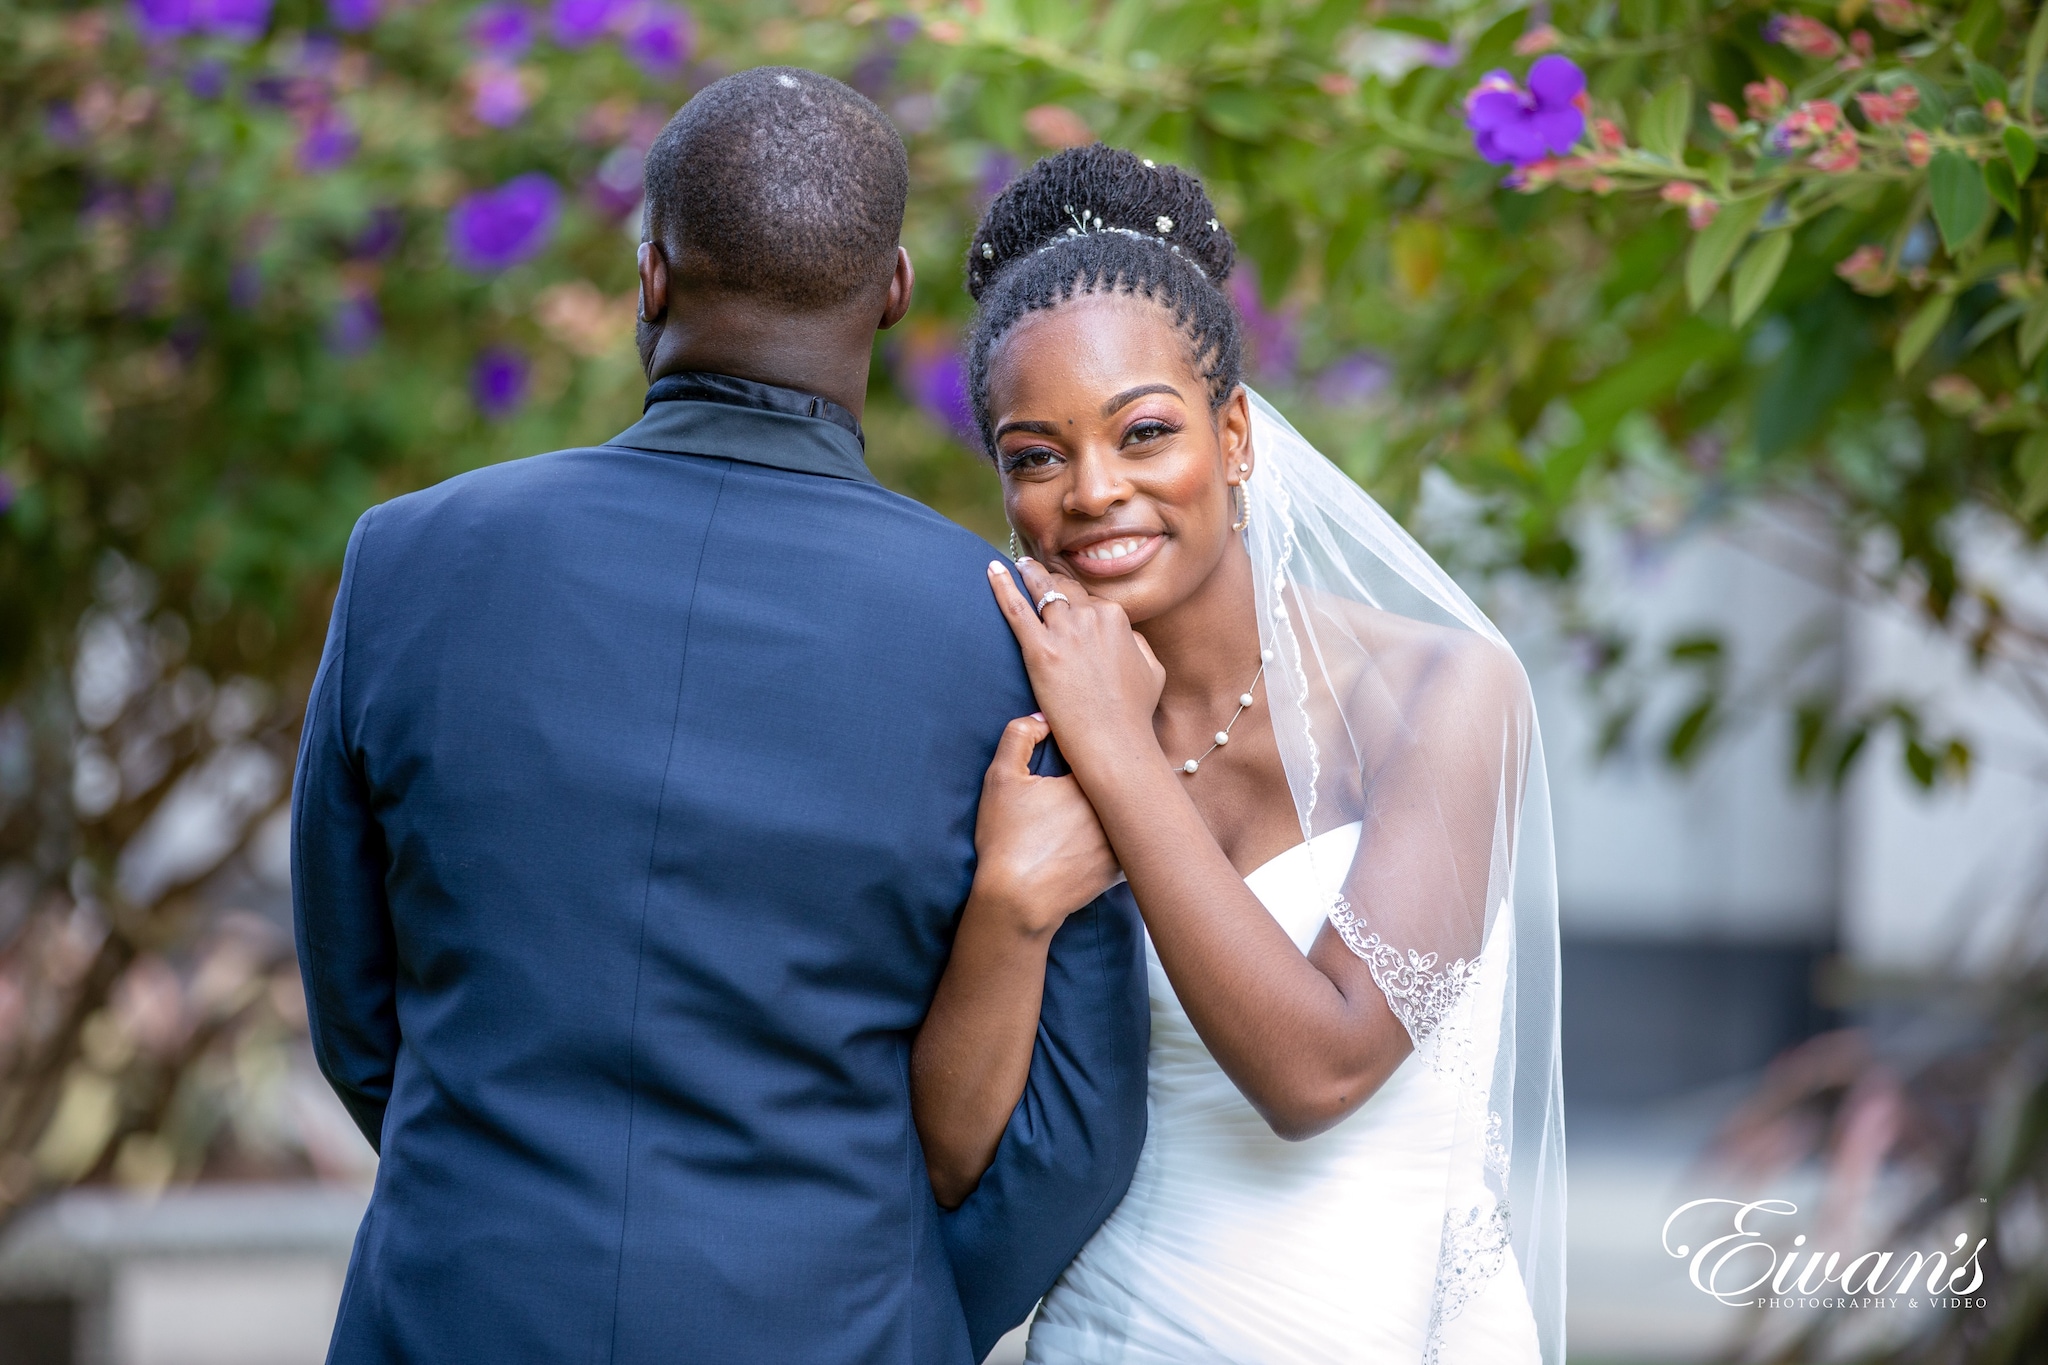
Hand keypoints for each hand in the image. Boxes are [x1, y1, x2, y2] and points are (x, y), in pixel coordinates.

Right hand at [970, 713, 1120, 937]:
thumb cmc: (1006, 839)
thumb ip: (1019, 735)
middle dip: (1113, 776)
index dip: (1093, 750)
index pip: (1104, 751)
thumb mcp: (1001, 779)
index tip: (1081, 754)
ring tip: (1104, 807)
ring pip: (1131, 814)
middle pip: (1122, 782)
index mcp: (1091, 781)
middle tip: (1095, 778)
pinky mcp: (1121, 869)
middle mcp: (1114, 809)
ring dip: (1125, 808)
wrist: (1016, 900)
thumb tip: (1045, 716)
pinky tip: (1107, 839)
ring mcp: (1121, 841)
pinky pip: (1131, 847)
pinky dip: (1123, 842)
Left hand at [986, 559, 1166, 772]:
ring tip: (1018, 565)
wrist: (1113, 741)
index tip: (1063, 593)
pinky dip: (1002, 585)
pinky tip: (991, 569)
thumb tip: (1127, 633)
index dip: (1074, 596)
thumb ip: (1138, 644)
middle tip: (1034, 571)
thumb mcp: (1152, 670)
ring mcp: (1065, 632)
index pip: (1089, 597)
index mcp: (1117, 618)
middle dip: (1050, 579)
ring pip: (1042, 590)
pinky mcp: (1040, 650)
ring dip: (1028, 573)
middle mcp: (1091, 617)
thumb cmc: (1134, 714)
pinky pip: (1015, 608)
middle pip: (1065, 588)